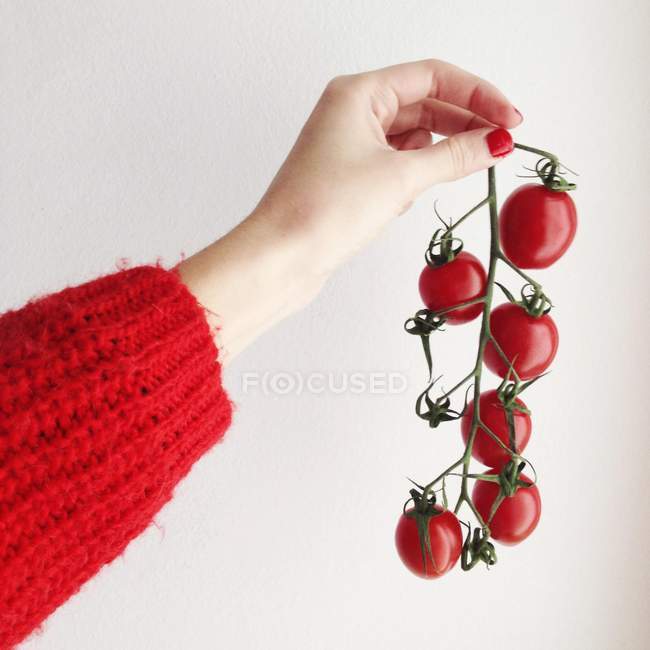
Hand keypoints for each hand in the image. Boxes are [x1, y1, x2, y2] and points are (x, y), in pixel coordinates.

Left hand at [179, 59, 521, 360]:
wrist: (281, 258)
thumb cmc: (324, 210)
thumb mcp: (401, 177)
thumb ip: (454, 156)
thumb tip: (495, 141)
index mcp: (358, 94)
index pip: (433, 77)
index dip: (477, 95)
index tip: (510, 119)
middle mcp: (351, 112)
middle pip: (425, 104)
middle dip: (463, 123)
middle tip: (501, 143)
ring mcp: (349, 145)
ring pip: (411, 137)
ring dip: (437, 154)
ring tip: (459, 171)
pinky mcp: (349, 176)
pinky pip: (396, 164)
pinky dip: (412, 176)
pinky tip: (411, 195)